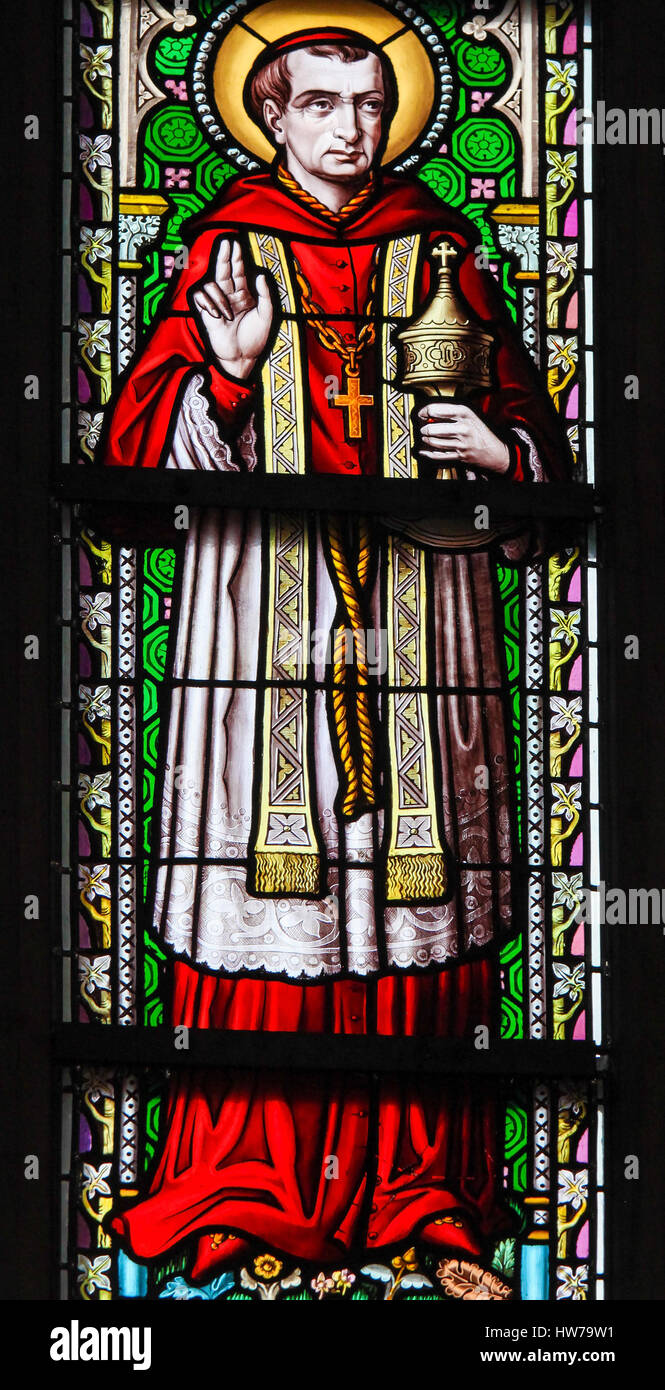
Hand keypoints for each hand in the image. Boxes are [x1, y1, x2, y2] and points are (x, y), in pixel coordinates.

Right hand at [192, 237, 273, 379]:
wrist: (242, 358)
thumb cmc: (255, 340)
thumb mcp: (266, 316)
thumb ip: (265, 295)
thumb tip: (260, 275)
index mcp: (244, 296)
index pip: (238, 272)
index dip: (236, 258)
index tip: (235, 244)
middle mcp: (230, 297)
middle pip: (224, 271)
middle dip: (224, 257)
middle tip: (226, 243)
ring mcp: (217, 304)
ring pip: (212, 286)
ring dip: (219, 298)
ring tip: (227, 316)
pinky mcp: (206, 314)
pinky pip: (200, 298)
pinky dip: (207, 303)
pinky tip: (215, 314)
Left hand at [417, 402, 510, 474]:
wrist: (495, 451)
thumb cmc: (480, 431)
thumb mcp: (470, 415)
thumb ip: (451, 412)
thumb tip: (430, 412)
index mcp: (464, 413)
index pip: (436, 410)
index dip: (424, 412)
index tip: (422, 414)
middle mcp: (463, 427)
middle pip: (432, 428)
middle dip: (424, 429)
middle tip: (424, 428)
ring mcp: (461, 443)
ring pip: (434, 442)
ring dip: (426, 440)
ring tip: (426, 437)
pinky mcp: (460, 456)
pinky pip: (439, 455)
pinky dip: (428, 454)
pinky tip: (424, 451)